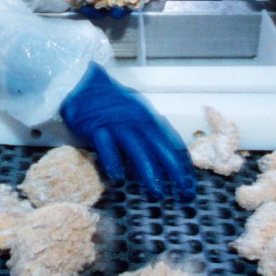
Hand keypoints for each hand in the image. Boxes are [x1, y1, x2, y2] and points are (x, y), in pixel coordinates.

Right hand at [60, 62, 195, 200]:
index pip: (171, 143)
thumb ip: (149, 136)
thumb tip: (165, 159)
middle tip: (185, 193)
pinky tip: (118, 177)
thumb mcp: (136, 116)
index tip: (191, 184)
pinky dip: (113, 160)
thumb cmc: (112, 105)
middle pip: (160, 147)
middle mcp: (137, 120)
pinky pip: (106, 145)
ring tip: (157, 192)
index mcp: (149, 119)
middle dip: (174, 171)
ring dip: (149, 170)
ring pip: (137, 148)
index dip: (183, 164)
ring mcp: (118, 123)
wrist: (84, 82)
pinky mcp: (96, 126)